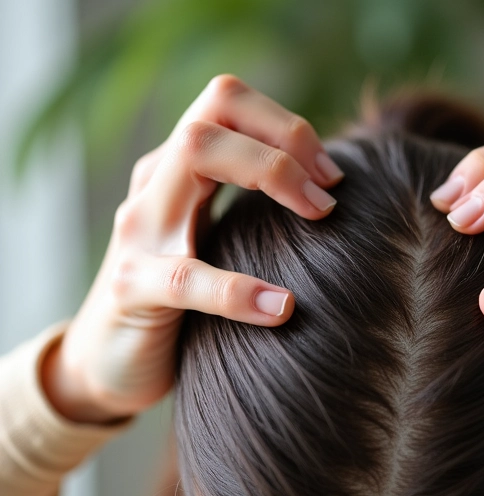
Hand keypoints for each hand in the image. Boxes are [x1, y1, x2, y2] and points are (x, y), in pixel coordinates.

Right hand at [42, 75, 343, 423]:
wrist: (109, 362)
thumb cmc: (182, 307)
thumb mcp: (215, 247)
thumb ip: (248, 217)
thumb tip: (327, 204)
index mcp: (178, 175)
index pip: (227, 103)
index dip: (287, 126)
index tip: (332, 175)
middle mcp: (155, 188)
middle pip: (215, 114)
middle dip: (285, 140)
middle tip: (329, 195)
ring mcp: (138, 233)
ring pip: (194, 156)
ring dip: (271, 173)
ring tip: (321, 217)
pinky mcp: (131, 288)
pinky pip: (185, 276)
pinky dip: (238, 289)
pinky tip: (281, 308)